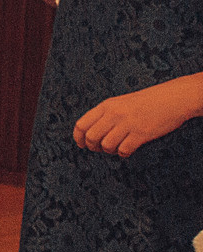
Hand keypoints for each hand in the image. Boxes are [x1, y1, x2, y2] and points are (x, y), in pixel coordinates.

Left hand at [75, 81, 200, 157]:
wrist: (173, 98)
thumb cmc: (147, 101)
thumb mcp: (120, 102)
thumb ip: (105, 114)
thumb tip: (90, 133)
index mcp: (106, 105)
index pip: (81, 124)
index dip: (78, 138)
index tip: (82, 144)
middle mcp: (114, 114)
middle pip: (91, 137)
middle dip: (93, 147)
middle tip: (100, 148)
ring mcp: (128, 124)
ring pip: (106, 145)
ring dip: (109, 151)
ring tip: (116, 148)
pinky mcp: (141, 133)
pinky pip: (124, 150)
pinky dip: (123, 154)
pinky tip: (128, 150)